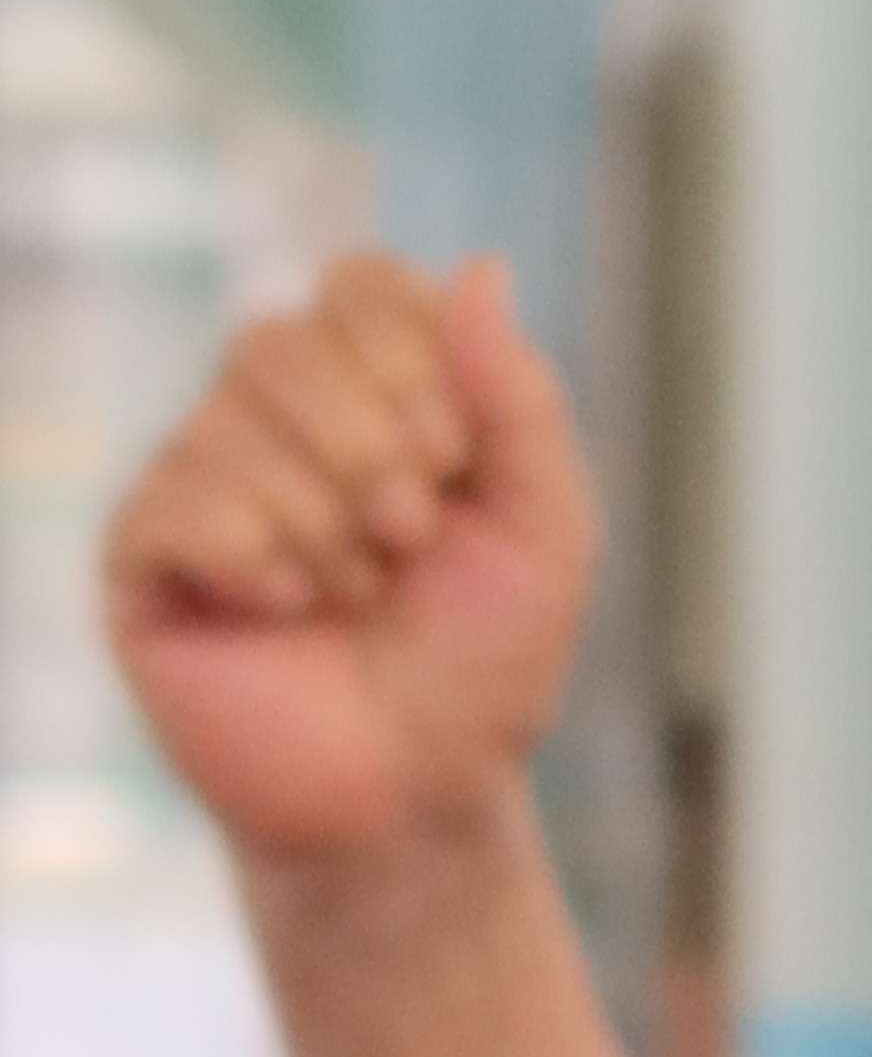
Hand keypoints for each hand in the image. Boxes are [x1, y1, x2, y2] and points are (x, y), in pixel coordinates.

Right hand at [101, 248, 594, 864]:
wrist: (419, 791)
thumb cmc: (484, 664)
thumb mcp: (543, 529)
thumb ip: (520, 399)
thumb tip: (481, 265)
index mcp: (371, 391)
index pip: (359, 284)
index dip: (408, 358)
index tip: (455, 458)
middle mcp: (272, 417)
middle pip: (279, 337)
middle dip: (370, 448)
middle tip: (410, 540)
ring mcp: (197, 474)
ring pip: (228, 419)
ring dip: (326, 523)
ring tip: (355, 596)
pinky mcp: (142, 550)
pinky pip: (179, 501)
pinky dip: (259, 560)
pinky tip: (286, 611)